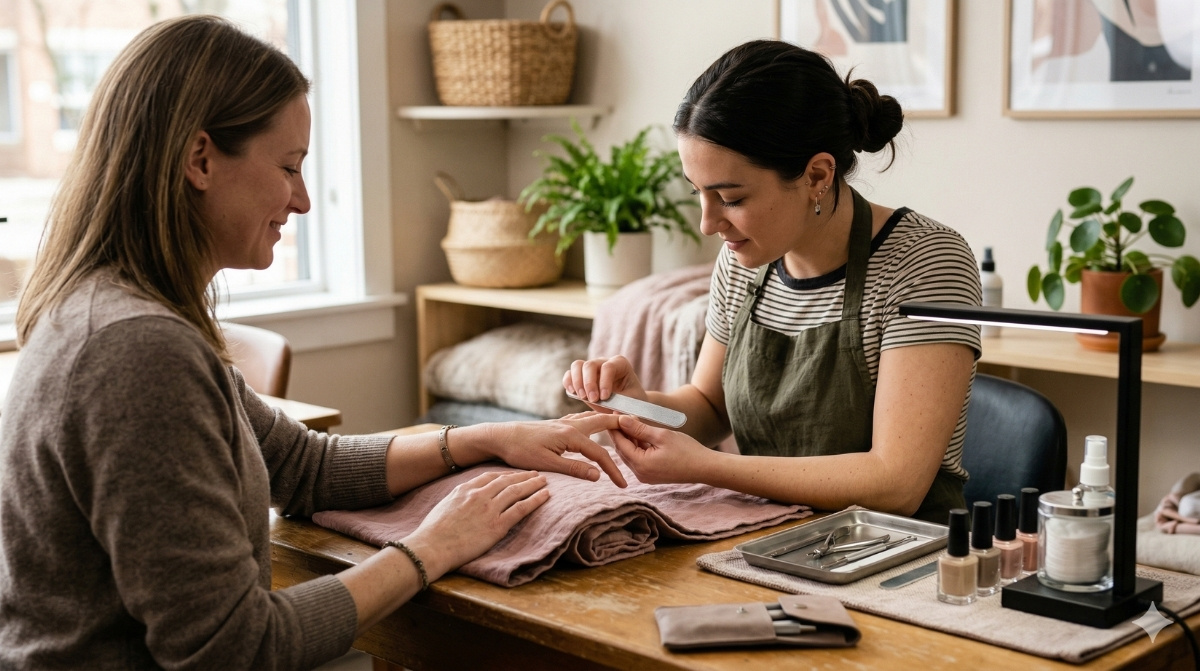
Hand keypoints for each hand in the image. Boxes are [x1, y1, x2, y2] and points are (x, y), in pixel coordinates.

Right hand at [403, 470, 548, 579]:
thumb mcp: (444, 505)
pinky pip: (521, 509)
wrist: (432, 546)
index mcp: (465, 489)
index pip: (490, 476)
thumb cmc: (433, 532)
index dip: (506, 474)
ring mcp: (489, 509)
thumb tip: (464, 499)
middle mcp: (479, 495)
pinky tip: (545, 496)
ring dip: (533, 484)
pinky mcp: (497, 525)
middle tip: (536, 473)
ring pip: (517, 491)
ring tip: (544, 481)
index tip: (515, 474)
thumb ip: (458, 499)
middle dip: (523, 476)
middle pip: (507, 481)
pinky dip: (535, 500)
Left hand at [481, 414, 628, 487]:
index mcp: (570, 435)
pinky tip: (592, 424)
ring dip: (608, 421)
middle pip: (602, 423)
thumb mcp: (547, 464)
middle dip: (621, 428)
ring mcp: (562, 423)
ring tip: (622, 425)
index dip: (613, 470)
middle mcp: (569, 425)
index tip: (623, 485)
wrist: (500, 436)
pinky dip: (593, 420)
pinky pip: (581, 419)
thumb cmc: (520, 452)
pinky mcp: (555, 425)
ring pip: (592, 418)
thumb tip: (598, 475)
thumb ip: (574, 469)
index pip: (600, 454)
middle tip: (638, 431)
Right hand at [563, 355, 646, 406]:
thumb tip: (615, 413)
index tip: (604, 398)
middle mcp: (604, 362)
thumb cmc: (631, 402)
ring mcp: (591, 368)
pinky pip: (570, 373)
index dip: (604, 382)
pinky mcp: (580, 376)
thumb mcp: (632, 403)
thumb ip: (625, 407)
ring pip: (577, 365)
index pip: (608, 367)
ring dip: (577, 382)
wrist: (625, 404)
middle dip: (589, 383)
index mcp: (620, 364)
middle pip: (590, 364)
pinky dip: (568, 382)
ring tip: (582, 397)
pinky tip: (573, 393)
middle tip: (593, 400)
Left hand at [608, 414, 709, 484]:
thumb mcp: (662, 435)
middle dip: (620, 432)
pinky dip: (637, 446)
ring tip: (629, 420)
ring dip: (629, 438)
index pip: (620, 444)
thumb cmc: (687, 450)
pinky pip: (638, 459)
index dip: (615, 428)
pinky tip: (639, 433)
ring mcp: (645, 476)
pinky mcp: (651, 475)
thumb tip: (621, 419)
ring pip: (630, 454)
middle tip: (618, 415)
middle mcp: (640, 474)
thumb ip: (639, 428)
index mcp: (641, 464)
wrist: (705, 467)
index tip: (611, 413)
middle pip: (623, 450)